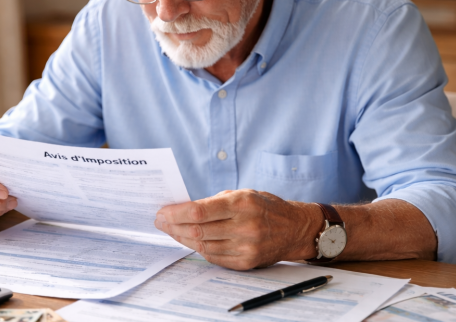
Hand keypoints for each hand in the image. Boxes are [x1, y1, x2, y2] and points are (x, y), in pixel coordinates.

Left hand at [154, 189, 320, 269]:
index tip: (162, 212)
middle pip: (198, 230)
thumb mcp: (243, 193)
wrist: (294, 228)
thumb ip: (215, 201)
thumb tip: (183, 209)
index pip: (199, 211)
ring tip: (172, 231)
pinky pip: (214, 257)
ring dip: (182, 239)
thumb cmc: (265, 206)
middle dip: (174, 226)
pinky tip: (191, 241)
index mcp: (242, 204)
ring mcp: (247, 247)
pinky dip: (199, 249)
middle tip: (160, 222)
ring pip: (203, 246)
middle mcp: (245, 226)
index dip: (176, 213)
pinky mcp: (247, 262)